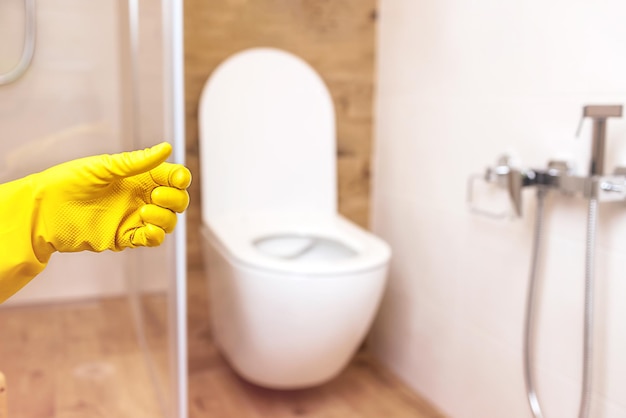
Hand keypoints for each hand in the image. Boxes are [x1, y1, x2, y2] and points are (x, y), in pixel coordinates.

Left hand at [29, 142, 190, 257]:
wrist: (42, 211)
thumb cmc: (68, 182)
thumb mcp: (104, 167)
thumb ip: (137, 162)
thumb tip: (167, 148)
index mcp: (138, 176)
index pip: (172, 177)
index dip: (180, 179)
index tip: (177, 180)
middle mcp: (140, 197)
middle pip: (176, 200)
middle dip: (175, 199)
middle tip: (156, 195)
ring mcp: (133, 218)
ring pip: (168, 222)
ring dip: (165, 218)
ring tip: (144, 213)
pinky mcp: (124, 238)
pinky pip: (151, 240)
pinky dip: (156, 236)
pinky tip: (147, 229)